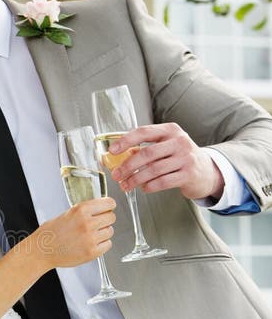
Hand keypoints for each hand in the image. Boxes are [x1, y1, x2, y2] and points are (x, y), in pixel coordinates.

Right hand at [36, 198, 116, 268]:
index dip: (109, 206)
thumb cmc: (51, 232)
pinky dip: (102, 244)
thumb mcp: (68, 213)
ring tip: (91, 235)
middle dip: (106, 220)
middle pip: (112, 217)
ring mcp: (91, 239)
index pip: (109, 203)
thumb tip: (101, 209)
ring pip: (110, 231)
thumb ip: (86, 211)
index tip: (108, 208)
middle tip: (97, 223)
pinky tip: (91, 243)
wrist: (42, 250)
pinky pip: (108, 244)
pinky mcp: (92, 252)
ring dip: (103, 232)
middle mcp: (87, 223)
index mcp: (81, 210)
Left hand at [109, 123, 224, 200]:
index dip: (126, 141)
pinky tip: (143, 188)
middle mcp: (179, 141)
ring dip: (135, 179)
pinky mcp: (189, 174)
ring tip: (126, 185)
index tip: (112, 151)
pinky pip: (163, 182)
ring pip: (153, 170)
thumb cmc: (179, 157)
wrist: (207, 171)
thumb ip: (146, 148)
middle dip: (128, 166)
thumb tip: (120, 156)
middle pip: (147, 153)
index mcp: (170, 130)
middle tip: (116, 175)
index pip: (144, 132)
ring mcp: (186, 158)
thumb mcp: (166, 146)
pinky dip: (149, 186)